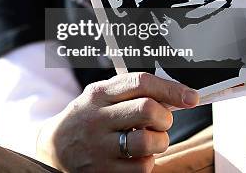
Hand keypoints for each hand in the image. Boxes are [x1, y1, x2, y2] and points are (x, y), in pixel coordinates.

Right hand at [35, 72, 198, 171]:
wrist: (54, 150)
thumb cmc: (86, 120)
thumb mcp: (98, 98)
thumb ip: (128, 92)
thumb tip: (173, 95)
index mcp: (98, 94)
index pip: (140, 83)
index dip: (171, 89)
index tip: (191, 97)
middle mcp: (96, 118)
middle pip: (147, 110)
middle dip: (164, 118)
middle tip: (161, 123)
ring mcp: (99, 146)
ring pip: (148, 142)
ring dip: (159, 142)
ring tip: (150, 141)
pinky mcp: (104, 171)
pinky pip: (143, 167)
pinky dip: (147, 162)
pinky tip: (135, 157)